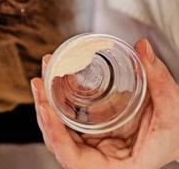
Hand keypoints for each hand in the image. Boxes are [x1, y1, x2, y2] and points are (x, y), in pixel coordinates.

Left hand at [31, 39, 178, 168]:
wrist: (175, 135)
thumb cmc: (174, 133)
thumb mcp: (172, 109)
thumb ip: (158, 79)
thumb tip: (142, 47)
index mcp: (114, 166)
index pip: (73, 159)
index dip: (55, 136)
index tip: (45, 109)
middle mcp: (96, 157)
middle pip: (57, 140)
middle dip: (44, 110)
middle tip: (39, 81)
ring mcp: (90, 143)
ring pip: (57, 127)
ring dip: (46, 100)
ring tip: (46, 69)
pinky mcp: (89, 130)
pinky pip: (66, 116)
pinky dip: (57, 97)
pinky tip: (54, 75)